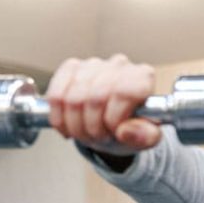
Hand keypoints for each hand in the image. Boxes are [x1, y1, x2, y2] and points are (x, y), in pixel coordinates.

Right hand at [46, 54, 160, 155]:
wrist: (113, 127)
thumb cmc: (132, 128)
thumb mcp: (147, 137)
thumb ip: (146, 136)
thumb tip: (126, 131)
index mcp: (142, 77)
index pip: (123, 92)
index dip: (113, 119)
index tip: (114, 132)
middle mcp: (119, 65)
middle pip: (96, 97)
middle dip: (93, 127)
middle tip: (98, 138)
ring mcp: (93, 64)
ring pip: (73, 98)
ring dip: (76, 125)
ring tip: (86, 134)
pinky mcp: (71, 68)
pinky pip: (56, 95)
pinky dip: (59, 117)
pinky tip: (68, 126)